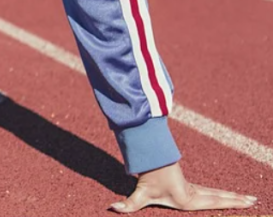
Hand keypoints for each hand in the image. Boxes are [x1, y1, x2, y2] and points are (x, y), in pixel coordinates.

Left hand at [110, 162, 256, 212]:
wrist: (148, 160)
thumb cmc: (146, 178)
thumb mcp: (139, 193)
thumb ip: (128, 204)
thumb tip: (113, 208)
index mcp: (188, 199)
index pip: (214, 201)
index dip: (230, 202)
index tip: (245, 203)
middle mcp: (195, 194)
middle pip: (220, 196)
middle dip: (237, 200)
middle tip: (254, 200)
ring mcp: (194, 189)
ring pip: (218, 193)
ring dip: (233, 196)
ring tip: (251, 199)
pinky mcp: (191, 187)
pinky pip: (212, 191)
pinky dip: (223, 194)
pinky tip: (231, 196)